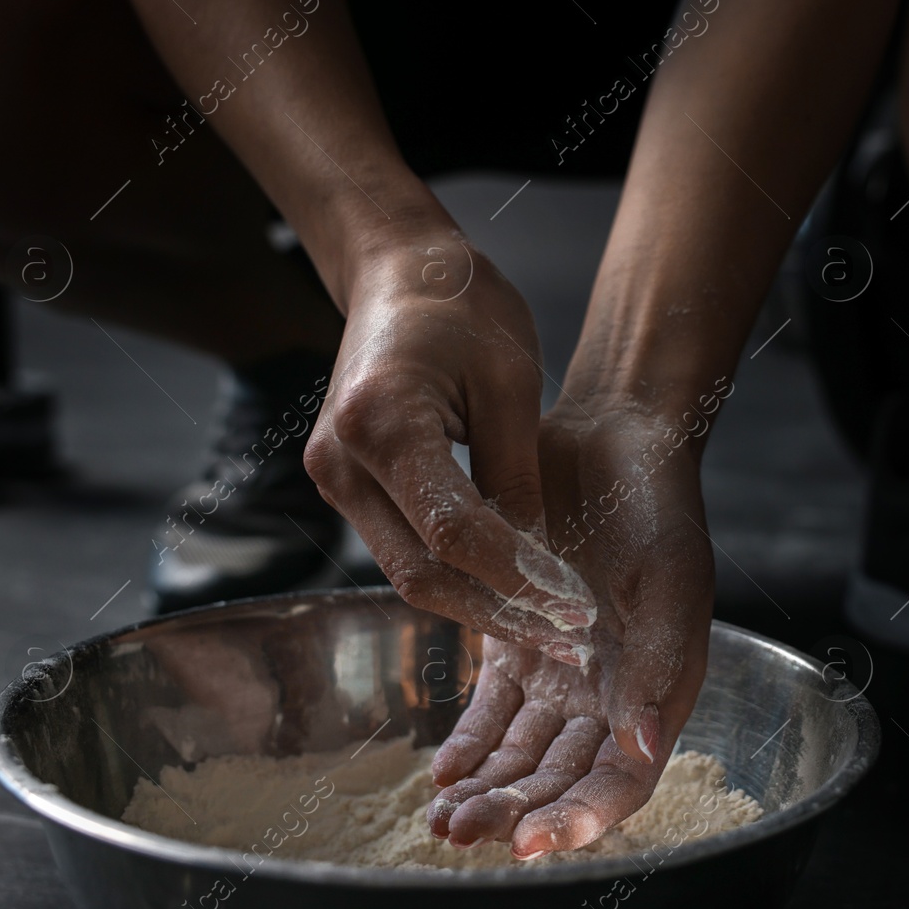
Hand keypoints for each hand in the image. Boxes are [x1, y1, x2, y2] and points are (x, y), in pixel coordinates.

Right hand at [303, 221, 598, 660]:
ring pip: (408, 573)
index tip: (575, 603)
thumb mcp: (513, 382)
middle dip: (499, 612)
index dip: (519, 577)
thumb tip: (539, 566)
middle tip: (569, 638)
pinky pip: (401, 548)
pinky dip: (456, 576)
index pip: (454, 533)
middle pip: (420, 573)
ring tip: (550, 625)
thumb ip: (520, 476)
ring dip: (479, 604)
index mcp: (381, 422)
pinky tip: (510, 594)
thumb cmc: (463, 305)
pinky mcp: (344, 483)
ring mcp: (332, 476)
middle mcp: (340, 460)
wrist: (401, 270)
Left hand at [427, 397, 717, 855]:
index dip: (579, 818)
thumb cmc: (660, 505)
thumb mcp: (670, 578)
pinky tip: (441, 770)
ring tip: (442, 816)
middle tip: (463, 831)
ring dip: (486, 789)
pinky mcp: (515, 639)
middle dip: (515, 812)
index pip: (621, 780)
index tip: (528, 843)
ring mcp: (559, 670)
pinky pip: (490, 710)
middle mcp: (608, 694)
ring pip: (521, 754)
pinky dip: (469, 743)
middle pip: (561, 778)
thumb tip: (640, 745)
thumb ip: (656, 663)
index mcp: (656, 689)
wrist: (615, 437)